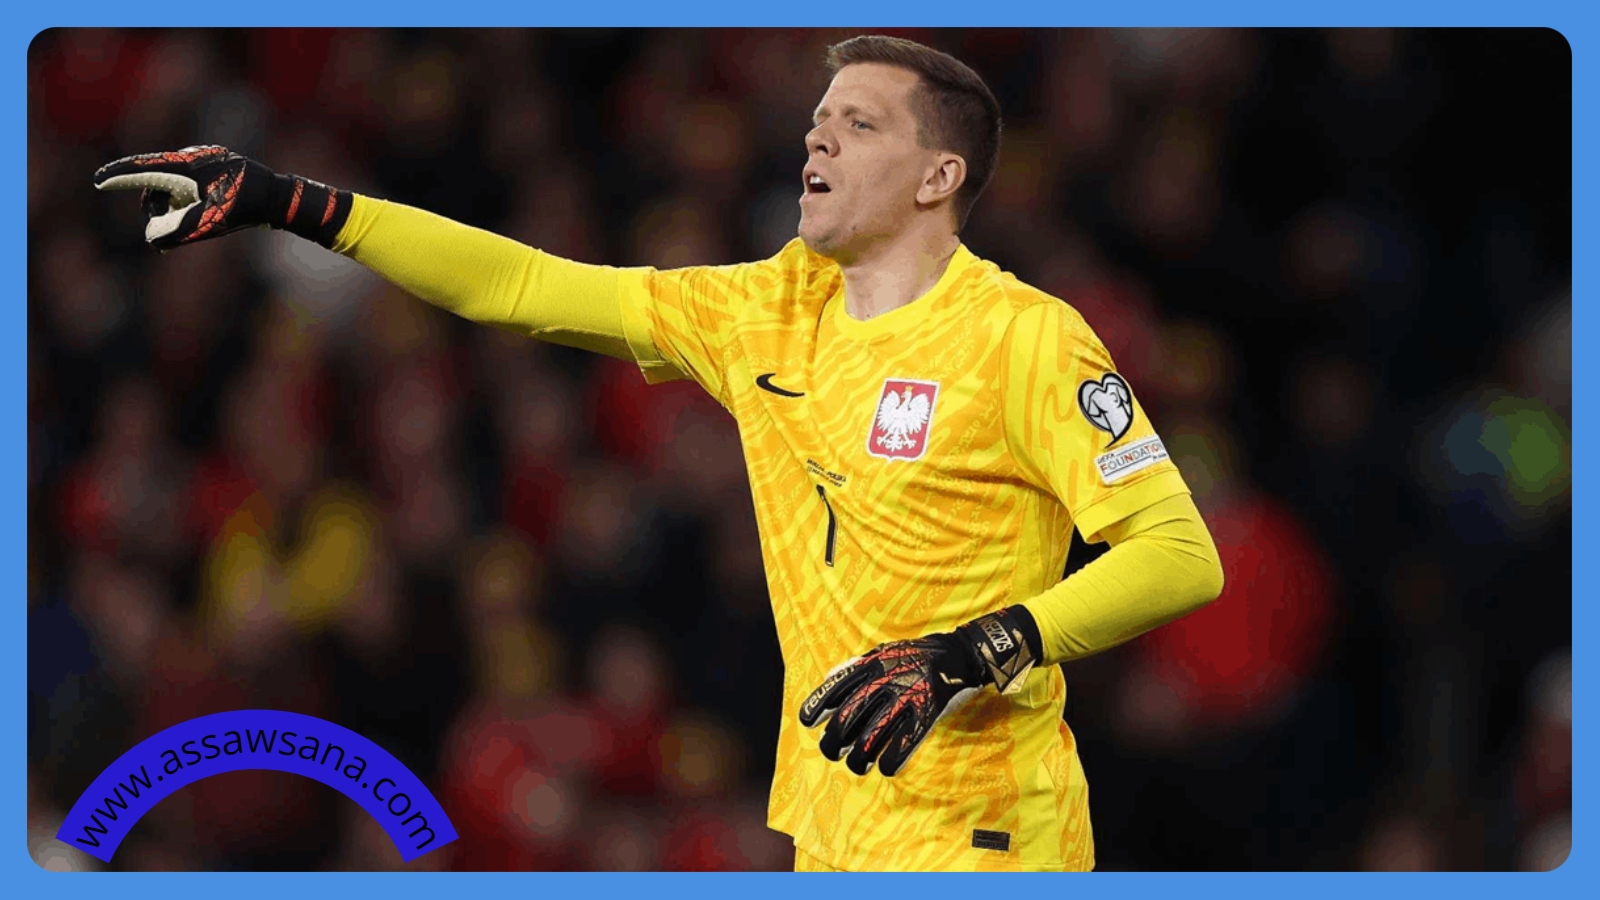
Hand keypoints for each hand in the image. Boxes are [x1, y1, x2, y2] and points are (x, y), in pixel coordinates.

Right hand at [94, 145, 350, 249]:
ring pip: (172, 187)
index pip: (145, 168)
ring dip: (171, 211)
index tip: (98, 180)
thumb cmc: (247, 208)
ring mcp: (203, 162)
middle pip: (156, 183)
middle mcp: (192, 158)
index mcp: (188, 166)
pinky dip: (185, 206)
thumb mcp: (210, 224)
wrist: (281, 197)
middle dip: (155, 210)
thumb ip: (176, 231)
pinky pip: (187, 187)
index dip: (120, 176)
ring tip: (183, 234)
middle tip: (162, 239)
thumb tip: (152, 237)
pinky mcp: (212, 169)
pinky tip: (196, 221)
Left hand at [798, 607, 1039, 776]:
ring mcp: (907, 694)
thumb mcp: (884, 653)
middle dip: (835, 739)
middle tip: (832, 752)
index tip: (806, 722)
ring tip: (856, 767)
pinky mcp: (928, 709)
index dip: (818, 704)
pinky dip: (893, 758)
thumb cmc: (916, 657)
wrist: (960, 652)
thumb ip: (856, 666)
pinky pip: (906, 740)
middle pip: (849, 716)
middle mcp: (885, 679)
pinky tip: (886, 768)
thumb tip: (827, 680)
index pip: (837, 686)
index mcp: (872, 664)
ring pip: (874, 734)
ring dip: (860, 757)